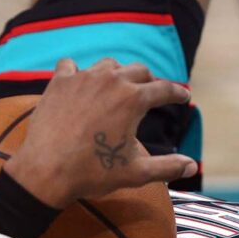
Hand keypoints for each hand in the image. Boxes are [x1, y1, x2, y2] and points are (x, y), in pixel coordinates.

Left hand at [4, 58, 195, 207]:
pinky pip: (71, 65)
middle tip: (152, 92)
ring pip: (109, 64)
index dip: (177, 93)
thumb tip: (193, 166)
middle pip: (139, 70)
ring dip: (118, 73)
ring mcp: (83, 78)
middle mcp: (111, 81)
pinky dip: (78, 72)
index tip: (183, 97)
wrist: (45, 171)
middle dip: (150, 81)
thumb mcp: (137, 173)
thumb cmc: (93, 172)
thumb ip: (169, 167)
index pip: (165, 89)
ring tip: (119, 85)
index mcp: (134, 99)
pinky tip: (79, 81)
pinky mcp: (59, 82)